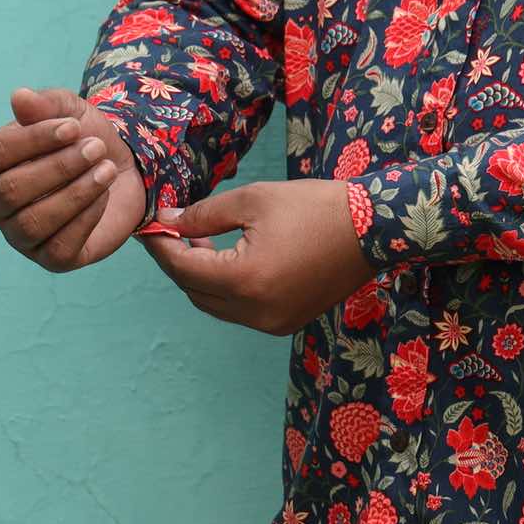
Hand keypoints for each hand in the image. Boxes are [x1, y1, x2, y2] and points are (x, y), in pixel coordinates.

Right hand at [0, 86, 147, 270]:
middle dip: (60, 167)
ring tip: (106, 169)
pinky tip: (104, 195)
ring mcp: (18, 234)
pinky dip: (86, 218)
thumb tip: (19, 97)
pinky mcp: (50, 258)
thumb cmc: (84, 138)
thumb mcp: (70, 112)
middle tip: (96, 147)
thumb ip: (45, 104)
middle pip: (10, 191)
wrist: (122, 167)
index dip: (34, 139)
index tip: (73, 126)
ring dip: (75, 193)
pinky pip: (58, 247)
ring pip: (32, 223)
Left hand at [138, 178, 375, 334]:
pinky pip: (241, 311)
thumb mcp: (254, 200)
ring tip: (201, 242)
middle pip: (196, 292)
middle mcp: (255, 312)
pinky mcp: (286, 322)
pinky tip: (231, 259)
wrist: (373, 228)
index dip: (162, 247)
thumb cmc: (314, 206)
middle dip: (179, 262)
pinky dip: (227, 289)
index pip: (184, 269)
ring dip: (202, 277)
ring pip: (217, 306)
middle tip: (174, 230)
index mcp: (244, 280)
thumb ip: (205, 215)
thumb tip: (169, 221)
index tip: (150, 226)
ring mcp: (272, 323)